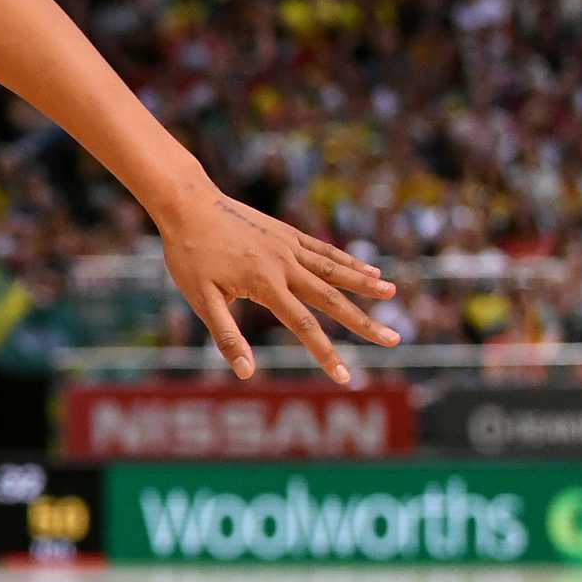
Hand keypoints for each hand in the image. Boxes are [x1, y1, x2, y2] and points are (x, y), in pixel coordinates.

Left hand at [153, 190, 399, 382]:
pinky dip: (348, 261)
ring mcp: (289, 246)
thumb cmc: (188, 255)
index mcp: (266, 285)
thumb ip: (226, 336)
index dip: (326, 354)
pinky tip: (369, 268)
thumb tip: (246, 373)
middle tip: (394, 340)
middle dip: (363, 323)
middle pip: (332, 299)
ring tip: (392, 293)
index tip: (346, 377)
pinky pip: (324, 250)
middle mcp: (285, 265)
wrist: (187, 204)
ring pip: (335, 269)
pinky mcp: (287, 233)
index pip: (304, 327)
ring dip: (365, 283)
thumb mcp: (200, 298)